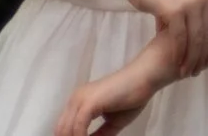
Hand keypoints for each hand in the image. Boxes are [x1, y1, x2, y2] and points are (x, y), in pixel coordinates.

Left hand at [54, 34, 176, 135]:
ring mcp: (80, 100)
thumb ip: (99, 134)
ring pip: (66, 130)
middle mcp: (75, 99)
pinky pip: (77, 127)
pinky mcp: (89, 103)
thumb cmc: (132, 96)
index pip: (64, 127)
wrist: (145, 77)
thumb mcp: (113, 123)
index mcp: (79, 102)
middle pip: (61, 130)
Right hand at [123, 0, 207, 77]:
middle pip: (207, 33)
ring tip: (187, 72)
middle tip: (198, 71)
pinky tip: (176, 63)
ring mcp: (190, 3)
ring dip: (191, 58)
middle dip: (203, 55)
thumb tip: (186, 37)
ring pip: (195, 38)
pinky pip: (179, 37)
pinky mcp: (174, 10)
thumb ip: (187, 14)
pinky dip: (179, 53)